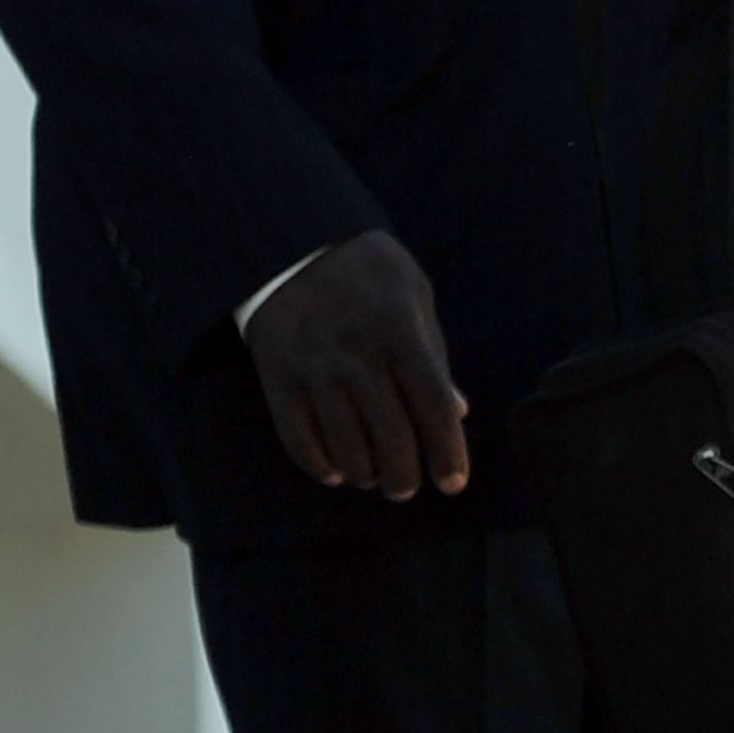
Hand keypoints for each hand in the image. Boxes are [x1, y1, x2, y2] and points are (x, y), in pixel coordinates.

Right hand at [247, 232, 467, 499]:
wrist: (290, 244)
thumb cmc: (367, 270)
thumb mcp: (414, 295)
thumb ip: (435, 355)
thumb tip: (457, 411)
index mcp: (399, 331)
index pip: (431, 403)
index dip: (446, 449)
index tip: (454, 482)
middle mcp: (356, 354)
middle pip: (390, 433)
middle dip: (405, 473)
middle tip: (408, 488)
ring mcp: (314, 368)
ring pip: (344, 442)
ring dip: (365, 473)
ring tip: (377, 479)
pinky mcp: (277, 377)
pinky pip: (297, 435)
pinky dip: (317, 463)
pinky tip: (335, 472)